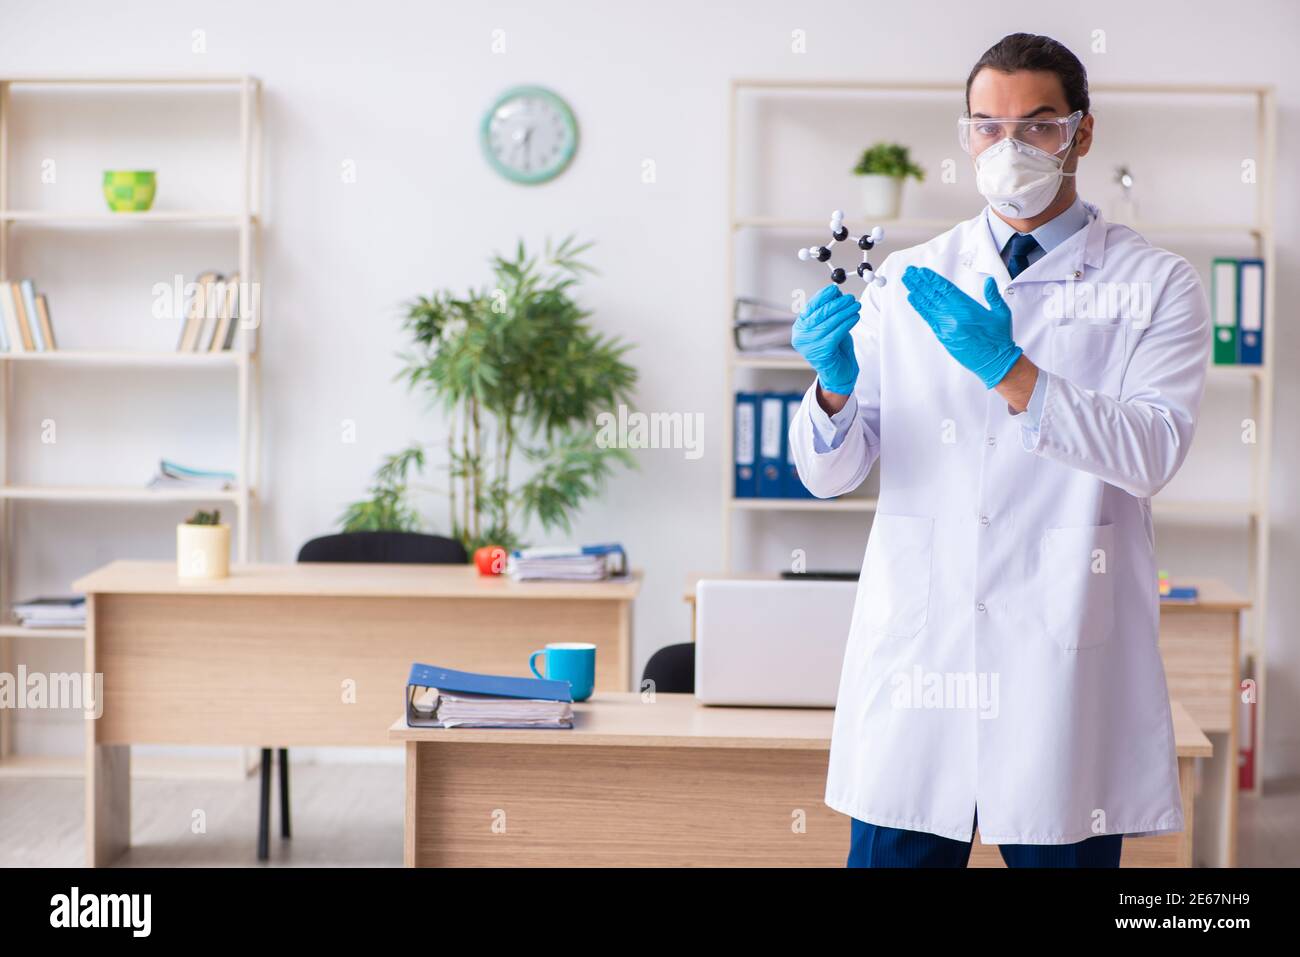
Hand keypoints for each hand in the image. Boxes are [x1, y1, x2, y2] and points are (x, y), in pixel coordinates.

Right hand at [791, 284, 859, 395]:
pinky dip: (847, 323)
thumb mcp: (829, 327)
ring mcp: (809, 345)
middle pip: (820, 314)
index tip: (835, 289)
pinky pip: (836, 332)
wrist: (837, 374)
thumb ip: (830, 313)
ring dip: (845, 312)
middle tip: (850, 298)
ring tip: (856, 306)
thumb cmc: (834, 349)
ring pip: (829, 322)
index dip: (822, 296)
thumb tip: (837, 294)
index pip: (810, 308)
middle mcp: (801, 336)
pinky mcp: (821, 351)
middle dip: (837, 304)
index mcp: (800, 328)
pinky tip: (855, 317)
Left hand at [902, 266, 1022, 388]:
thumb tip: (989, 281)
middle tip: (909, 272)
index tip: (922, 272)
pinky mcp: (944, 337)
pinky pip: (929, 318)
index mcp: (968, 308)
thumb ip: (993, 296)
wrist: (994, 362)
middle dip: (920, 282)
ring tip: (907, 281)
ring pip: (928, 305)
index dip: (933, 279)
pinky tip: (913, 298)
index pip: (946, 289)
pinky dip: (920, 307)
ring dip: (916, 291)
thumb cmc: (999, 339)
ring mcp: (947, 327)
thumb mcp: (1001, 314)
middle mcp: (954, 317)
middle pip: (934, 295)